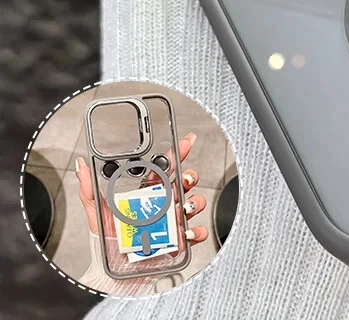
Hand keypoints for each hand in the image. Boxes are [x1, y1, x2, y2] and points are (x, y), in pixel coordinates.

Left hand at [75, 131, 208, 245]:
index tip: (185, 142)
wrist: (111, 277)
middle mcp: (163, 205)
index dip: (177, 153)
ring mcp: (172, 222)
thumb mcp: (98, 215)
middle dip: (190, 175)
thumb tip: (81, 167)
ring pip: (194, 203)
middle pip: (184, 183)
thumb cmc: (107, 245)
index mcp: (148, 195)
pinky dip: (196, 230)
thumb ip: (90, 190)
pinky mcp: (178, 241)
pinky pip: (195, 232)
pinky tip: (188, 231)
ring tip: (185, 207)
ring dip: (195, 201)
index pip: (165, 169)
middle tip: (186, 178)